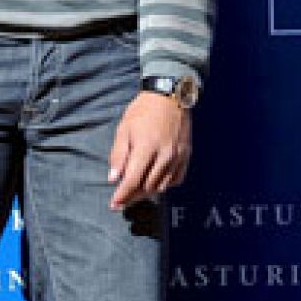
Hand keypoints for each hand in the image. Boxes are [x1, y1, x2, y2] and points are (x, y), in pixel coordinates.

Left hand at [107, 91, 191, 209]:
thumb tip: (113, 179)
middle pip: (148, 187)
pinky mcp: (186, 155)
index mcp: (146, 147)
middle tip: (123, 197)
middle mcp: (164, 155)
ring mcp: (178, 156)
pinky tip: (156, 179)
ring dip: (148, 191)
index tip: (113, 205)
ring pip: (162, 186)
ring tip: (138, 189)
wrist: (170, 95)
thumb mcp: (124, 129)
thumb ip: (118, 155)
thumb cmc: (143, 111)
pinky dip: (165, 183)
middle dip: (133, 196)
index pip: (133, 181)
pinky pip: (176, 179)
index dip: (122, 196)